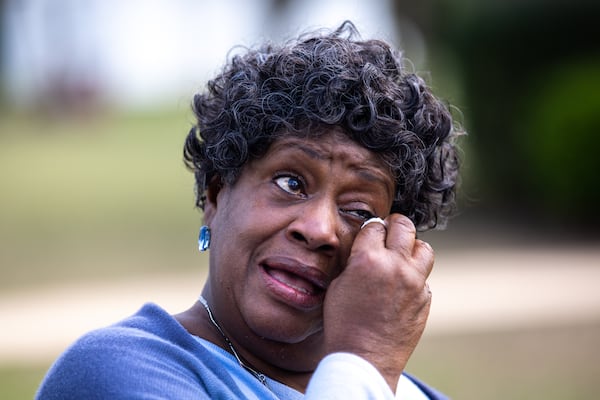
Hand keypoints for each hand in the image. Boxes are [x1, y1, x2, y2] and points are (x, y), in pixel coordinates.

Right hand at [323, 214, 433, 389]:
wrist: (364, 358)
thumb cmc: (344, 324)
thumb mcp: (338, 285)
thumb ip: (356, 261)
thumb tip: (366, 248)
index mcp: (368, 259)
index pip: (375, 225)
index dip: (370, 228)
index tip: (369, 232)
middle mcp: (395, 266)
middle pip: (404, 226)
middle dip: (394, 224)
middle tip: (388, 231)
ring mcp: (415, 283)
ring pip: (424, 248)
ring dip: (412, 247)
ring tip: (401, 254)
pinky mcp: (425, 299)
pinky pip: (424, 277)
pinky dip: (414, 276)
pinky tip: (401, 285)